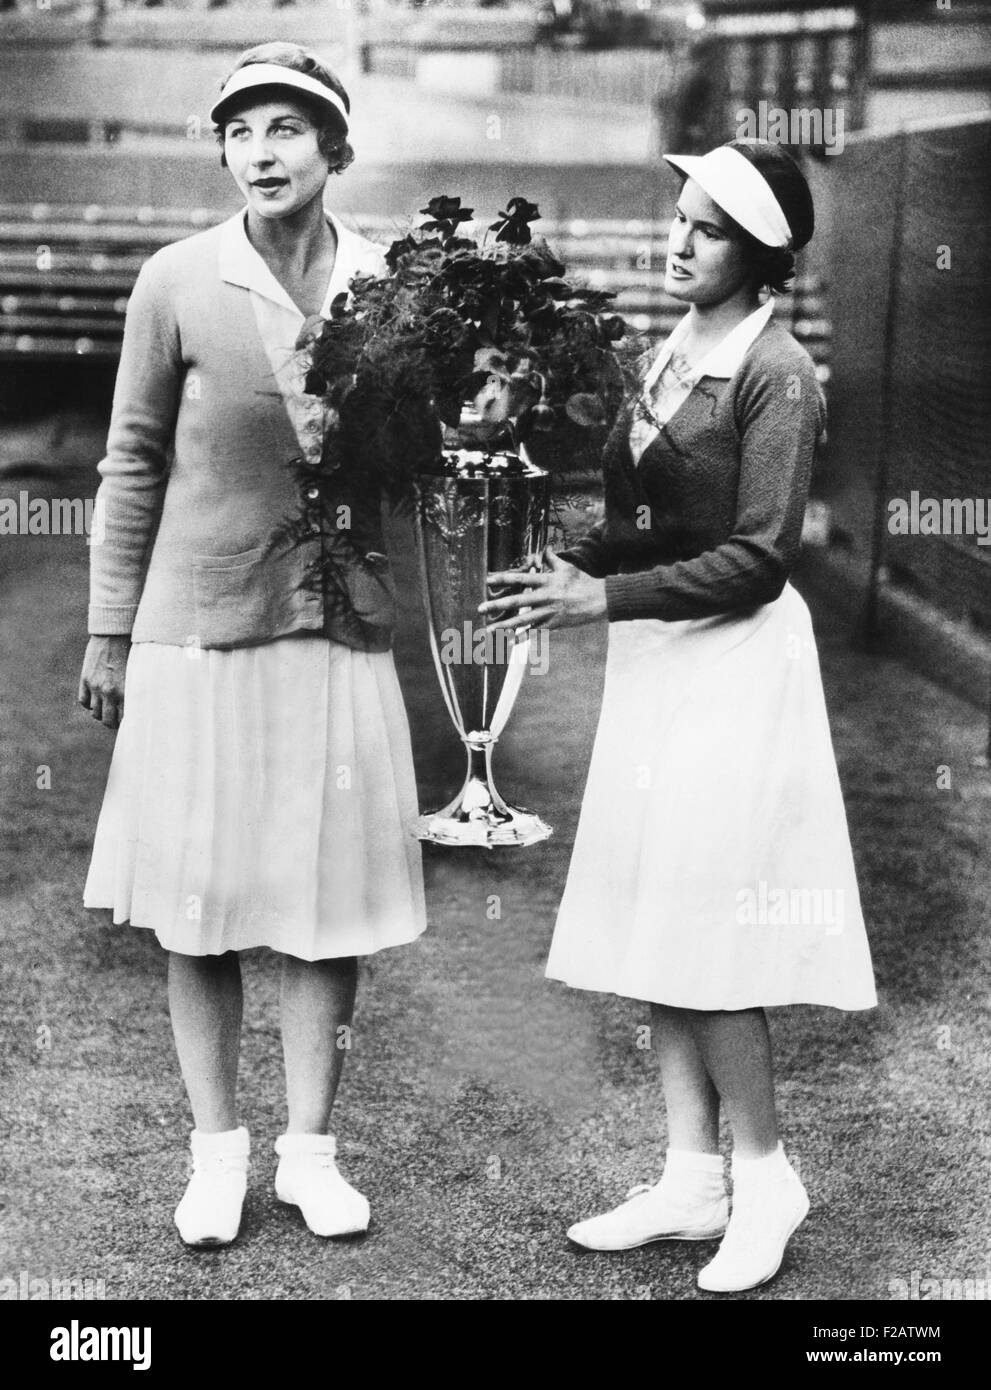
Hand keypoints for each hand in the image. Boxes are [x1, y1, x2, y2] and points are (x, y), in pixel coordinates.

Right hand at [78, 635, 130, 729]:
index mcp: (126, 691)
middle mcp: (109, 692)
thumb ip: (134, 691)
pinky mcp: (85, 679)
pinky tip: (95, 700)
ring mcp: (95, 686)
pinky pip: (83, 701)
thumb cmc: (132, 653)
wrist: (114, 634)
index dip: (125, 723)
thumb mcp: (138, 674)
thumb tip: (137, 708)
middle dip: (112, 723)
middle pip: (107, 720)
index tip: (128, 723)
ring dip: (100, 713)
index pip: (124, 719)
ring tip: (106, 710)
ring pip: (94, 713)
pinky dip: (88, 703)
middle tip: (115, 721)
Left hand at [479, 547, 606, 631]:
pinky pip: (534, 632)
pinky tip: (508, 641)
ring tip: (488, 630)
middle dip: (497, 605)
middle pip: (517, 601)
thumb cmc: (582, 582)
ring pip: (523, 620)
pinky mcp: (554, 625)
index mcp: (547, 581)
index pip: (521, 578)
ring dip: (504, 626)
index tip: (487, 580)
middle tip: (480, 608)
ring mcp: (549, 612)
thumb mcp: (567, 568)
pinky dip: (521, 637)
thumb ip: (552, 558)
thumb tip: (544, 547)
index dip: (504, 579)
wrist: (600, 600)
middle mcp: (546, 597)